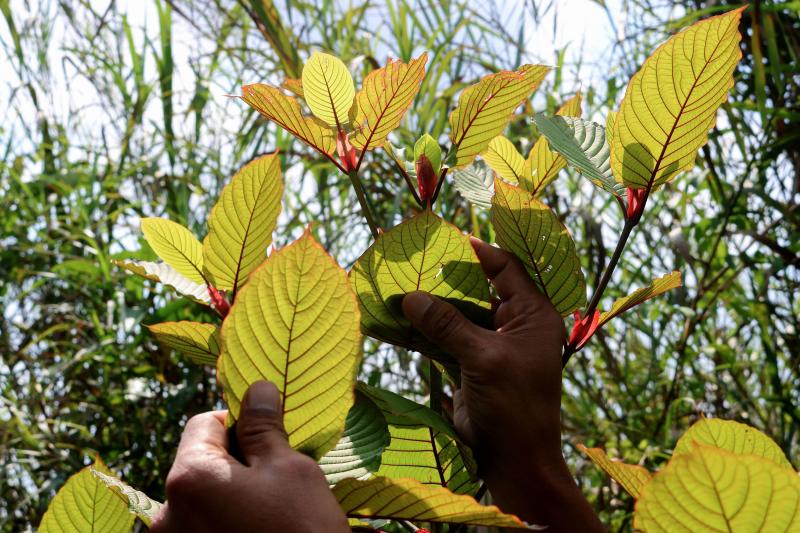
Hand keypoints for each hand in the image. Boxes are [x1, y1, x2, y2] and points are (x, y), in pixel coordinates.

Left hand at [151, 381, 348, 532]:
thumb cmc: (300, 532)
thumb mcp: (290, 470)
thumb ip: (265, 428)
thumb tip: (258, 388)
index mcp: (189, 478)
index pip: (204, 423)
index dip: (241, 423)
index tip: (273, 441)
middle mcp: (167, 514)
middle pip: (200, 464)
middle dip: (238, 464)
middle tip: (279, 482)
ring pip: (203, 500)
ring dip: (233, 497)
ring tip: (272, 515)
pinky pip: (203, 529)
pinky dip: (227, 524)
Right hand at [401, 237, 601, 530]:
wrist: (514, 460)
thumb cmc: (514, 406)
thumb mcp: (484, 359)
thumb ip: (448, 325)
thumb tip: (411, 297)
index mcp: (532, 315)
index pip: (505, 269)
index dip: (477, 252)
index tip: (444, 239)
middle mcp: (513, 324)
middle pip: (477, 289)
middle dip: (445, 278)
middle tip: (412, 259)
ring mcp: (490, 344)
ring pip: (456, 314)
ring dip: (429, 305)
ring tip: (396, 285)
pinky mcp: (470, 364)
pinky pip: (444, 339)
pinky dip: (423, 331)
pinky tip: (396, 319)